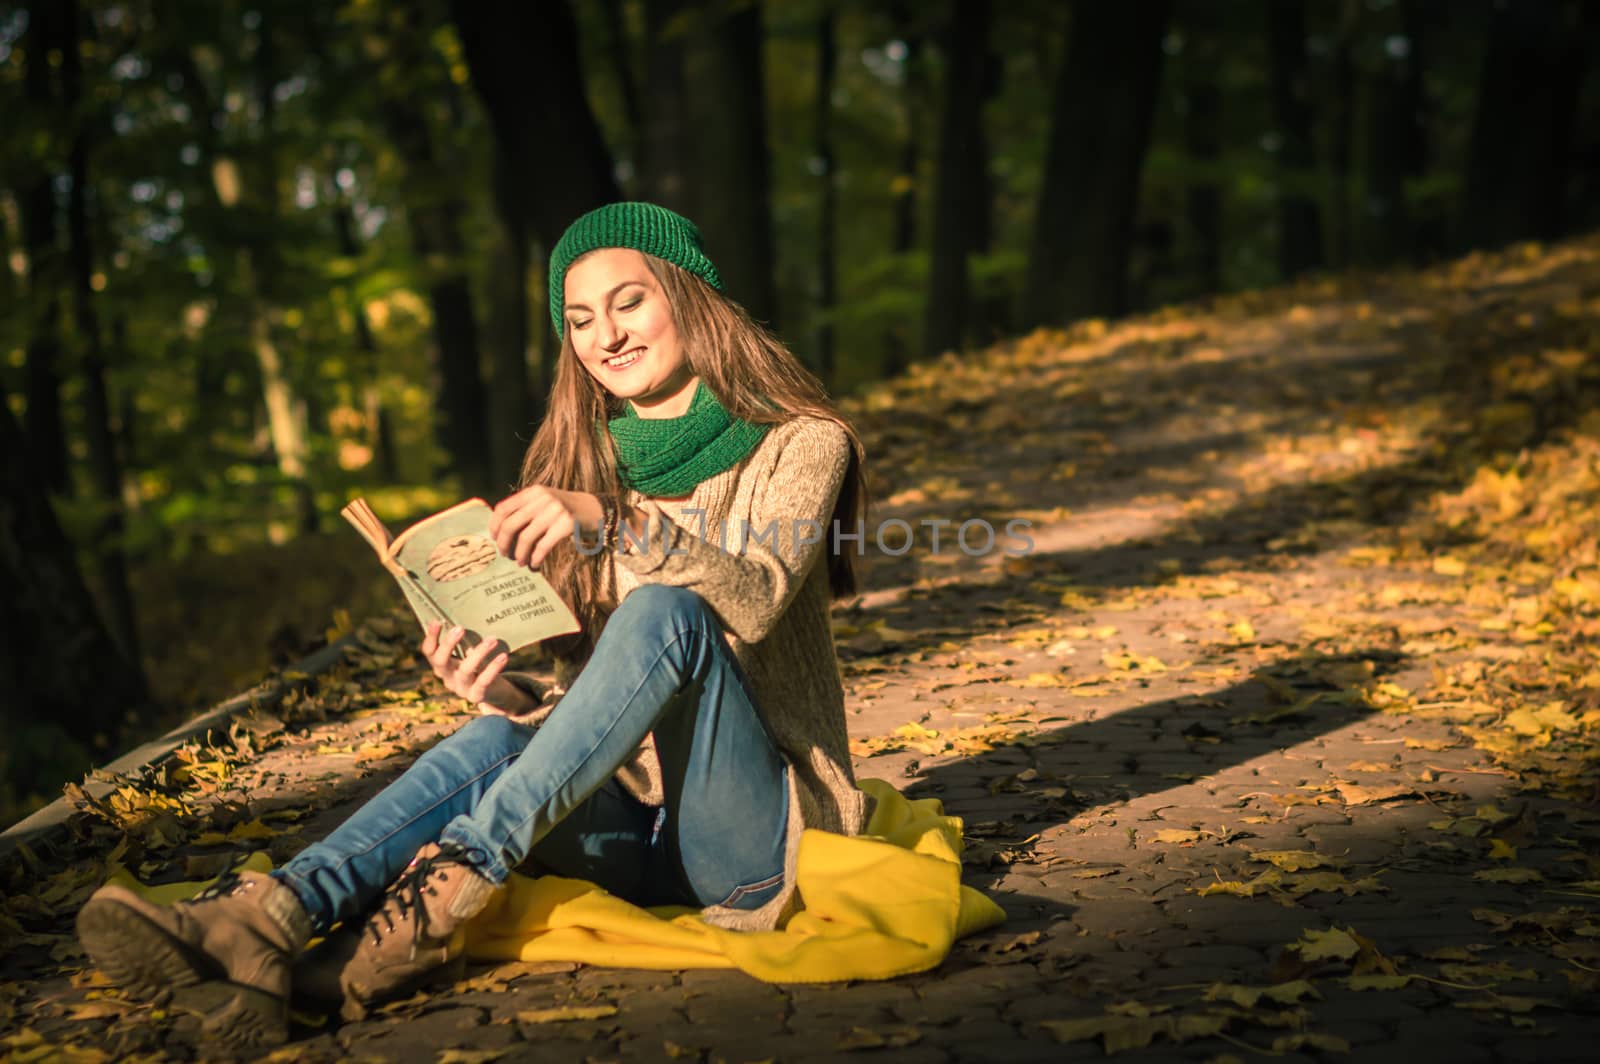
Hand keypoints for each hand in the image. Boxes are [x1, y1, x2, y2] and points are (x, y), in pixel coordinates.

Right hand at [420, 621, 530, 713]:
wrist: (494, 691)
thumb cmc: (480, 665)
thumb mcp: (469, 652)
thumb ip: (467, 640)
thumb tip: (473, 613)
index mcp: (442, 664)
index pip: (429, 651)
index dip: (430, 637)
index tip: (437, 621)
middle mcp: (447, 676)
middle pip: (440, 661)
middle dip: (448, 644)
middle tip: (460, 628)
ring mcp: (460, 688)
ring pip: (464, 670)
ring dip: (478, 653)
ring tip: (492, 639)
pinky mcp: (476, 695)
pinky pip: (483, 681)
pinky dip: (493, 668)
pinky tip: (503, 656)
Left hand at [488, 485, 604, 567]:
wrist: (595, 509)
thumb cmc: (565, 509)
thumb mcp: (544, 501)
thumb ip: (526, 509)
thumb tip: (500, 531)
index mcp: (533, 492)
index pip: (503, 508)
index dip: (494, 526)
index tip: (494, 538)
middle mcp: (543, 499)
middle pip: (511, 524)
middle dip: (504, 543)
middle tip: (505, 554)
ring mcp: (555, 511)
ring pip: (526, 538)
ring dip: (519, 554)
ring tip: (520, 561)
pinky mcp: (567, 524)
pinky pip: (543, 546)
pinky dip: (536, 557)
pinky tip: (535, 563)